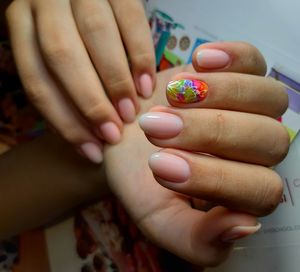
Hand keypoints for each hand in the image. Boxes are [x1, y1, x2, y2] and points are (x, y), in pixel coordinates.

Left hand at [6, 0, 154, 162]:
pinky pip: (130, 18)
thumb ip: (66, 90)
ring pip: (96, 35)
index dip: (65, 123)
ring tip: (132, 113)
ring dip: (116, 81)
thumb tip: (90, 142)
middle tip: (115, 133)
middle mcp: (43, 1)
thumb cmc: (72, 36)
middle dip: (90, 102)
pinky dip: (141, 56)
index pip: (37, 80)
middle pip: (62, 57)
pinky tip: (147, 86)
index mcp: (22, 24)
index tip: (93, 151)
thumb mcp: (56, 57)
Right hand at [104, 42, 288, 266]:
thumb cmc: (140, 178)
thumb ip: (196, 240)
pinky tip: (198, 61)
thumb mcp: (158, 218)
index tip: (159, 167)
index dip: (213, 179)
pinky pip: (254, 61)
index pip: (258, 190)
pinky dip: (231, 57)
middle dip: (207, 133)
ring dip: (218, 94)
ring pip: (269, 98)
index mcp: (244, 192)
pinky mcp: (240, 74)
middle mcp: (258, 152)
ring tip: (170, 94)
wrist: (124, 140)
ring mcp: (254, 109)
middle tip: (154, 128)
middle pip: (266, 140)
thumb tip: (242, 227)